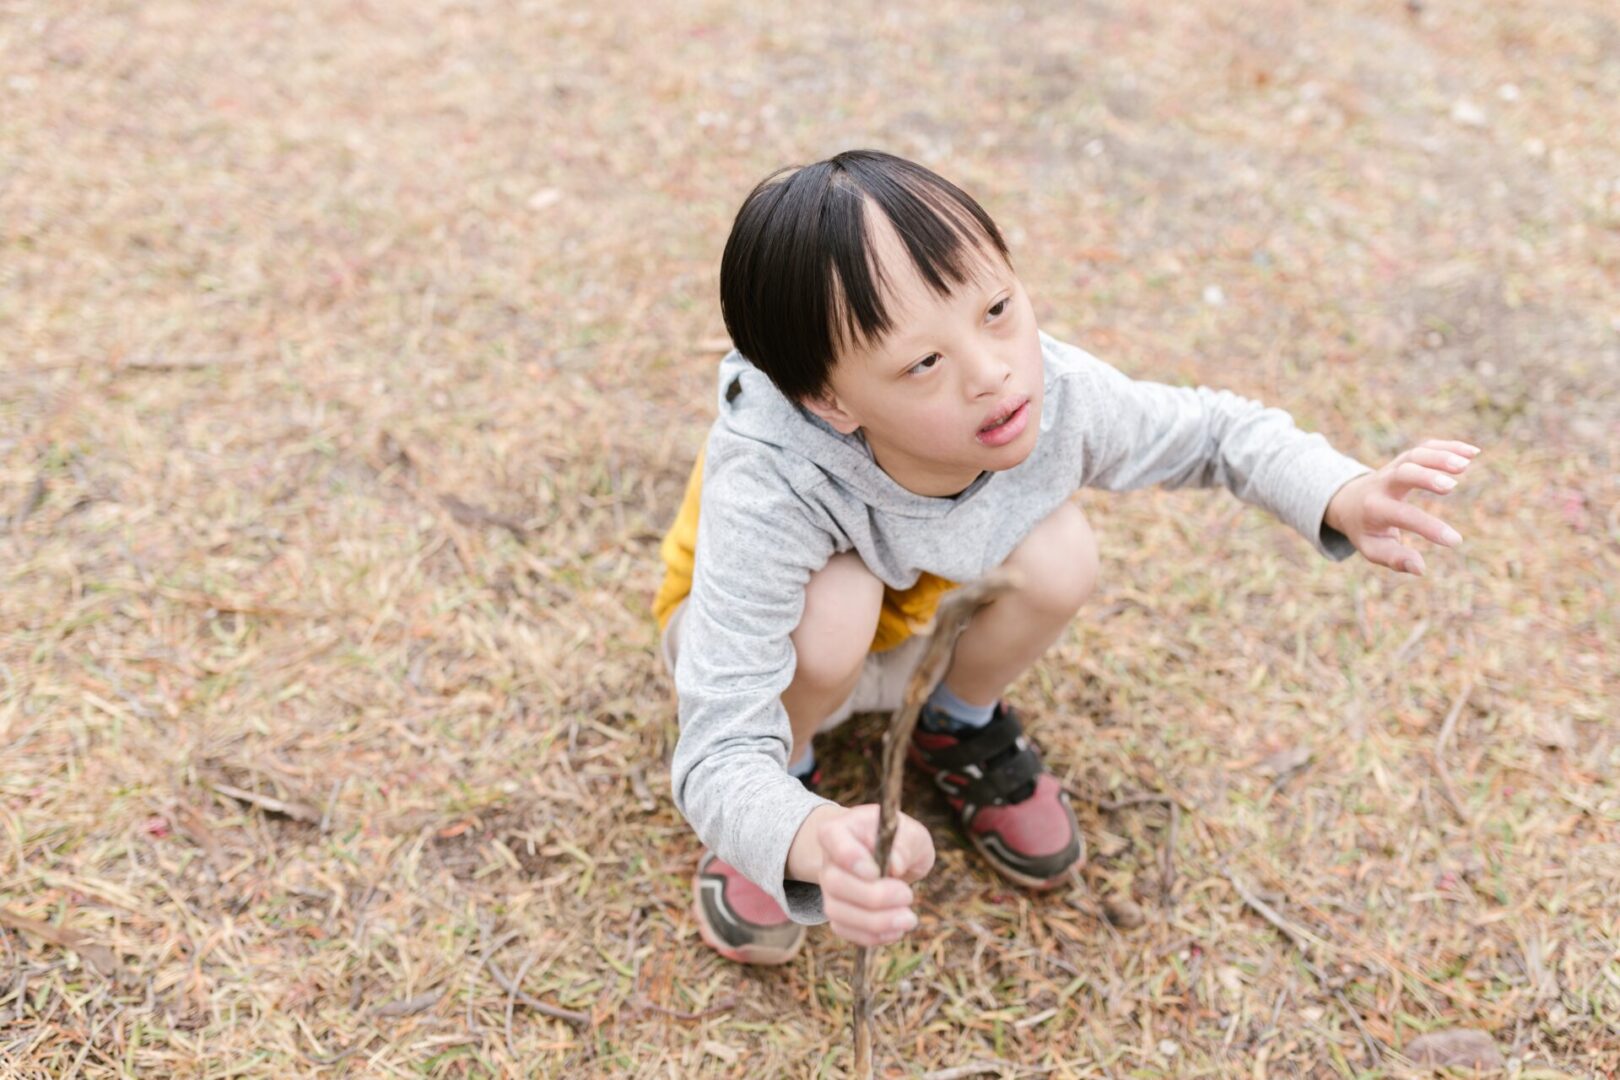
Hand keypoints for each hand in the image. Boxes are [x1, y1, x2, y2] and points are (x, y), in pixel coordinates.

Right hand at [789, 804, 934, 947]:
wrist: (890, 857)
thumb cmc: (900, 841)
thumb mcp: (911, 833)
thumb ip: (905, 844)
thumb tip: (895, 865)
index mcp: (840, 830)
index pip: (832, 838)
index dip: (852, 858)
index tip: (878, 871)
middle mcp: (828, 860)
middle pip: (835, 883)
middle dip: (873, 897)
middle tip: (907, 895)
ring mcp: (829, 889)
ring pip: (837, 912)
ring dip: (875, 922)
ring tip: (908, 919)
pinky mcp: (838, 913)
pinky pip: (845, 930)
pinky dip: (871, 936)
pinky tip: (896, 930)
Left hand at [1324, 438, 1479, 575]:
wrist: (1348, 501)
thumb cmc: (1365, 529)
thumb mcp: (1372, 548)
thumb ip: (1394, 559)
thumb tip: (1420, 569)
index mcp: (1375, 508)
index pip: (1403, 515)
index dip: (1428, 527)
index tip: (1456, 541)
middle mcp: (1383, 483)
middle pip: (1403, 473)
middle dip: (1425, 476)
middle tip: (1451, 485)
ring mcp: (1394, 467)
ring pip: (1415, 455)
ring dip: (1440, 456)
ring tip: (1466, 463)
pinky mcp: (1405, 459)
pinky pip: (1425, 448)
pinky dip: (1447, 446)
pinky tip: (1473, 452)